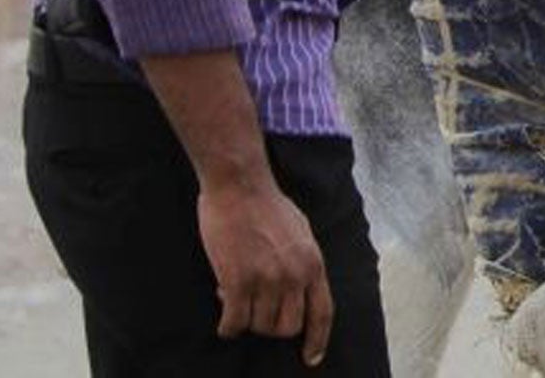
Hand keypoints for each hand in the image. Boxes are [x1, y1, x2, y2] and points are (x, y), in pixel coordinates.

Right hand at [199, 178, 333, 364]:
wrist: (240, 186)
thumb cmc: (268, 205)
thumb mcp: (301, 232)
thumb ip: (303, 263)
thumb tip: (298, 290)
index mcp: (314, 263)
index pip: (322, 313)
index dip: (317, 340)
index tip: (311, 359)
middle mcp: (294, 275)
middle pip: (287, 328)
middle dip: (270, 326)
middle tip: (256, 309)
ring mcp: (266, 279)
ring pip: (258, 327)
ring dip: (246, 318)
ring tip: (237, 293)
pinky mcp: (237, 280)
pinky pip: (232, 323)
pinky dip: (226, 324)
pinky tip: (222, 309)